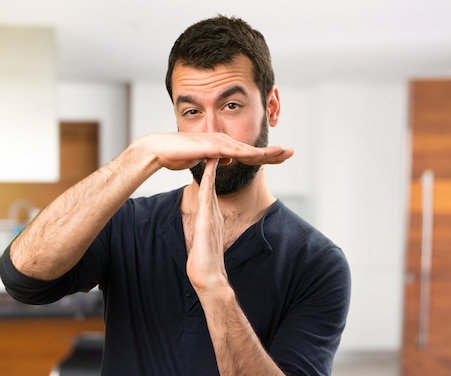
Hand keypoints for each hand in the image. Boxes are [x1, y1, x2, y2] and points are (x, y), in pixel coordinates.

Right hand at [137, 132, 292, 171]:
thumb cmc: (176, 154)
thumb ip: (214, 159)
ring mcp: (218, 142)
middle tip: (291, 153)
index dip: (265, 154)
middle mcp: (223, 140)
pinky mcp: (212, 146)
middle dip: (272, 151)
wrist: (159, 150)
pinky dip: (250, 154)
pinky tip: (262, 156)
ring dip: (267, 152)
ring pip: (248, 149)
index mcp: (221, 145)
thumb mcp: (201, 159)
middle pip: (252, 148)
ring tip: (284, 154)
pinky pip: (235, 151)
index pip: (247, 151)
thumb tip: (226, 160)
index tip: (280, 157)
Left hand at [186, 158, 227, 293]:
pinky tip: (209, 167)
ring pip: (212, 185)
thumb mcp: (202, 241)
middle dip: (218, 166)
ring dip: (215, 167)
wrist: (209, 277)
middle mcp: (214, 213)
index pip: (210, 190)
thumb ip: (201, 232)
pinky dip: (210, 180)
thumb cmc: (204, 263)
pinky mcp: (208, 219)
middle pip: (215, 183)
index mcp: (212, 217)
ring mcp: (212, 215)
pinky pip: (209, 195)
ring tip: (214, 148)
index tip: (209, 157)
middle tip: (219, 146)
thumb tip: (198, 229)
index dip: (211, 173)